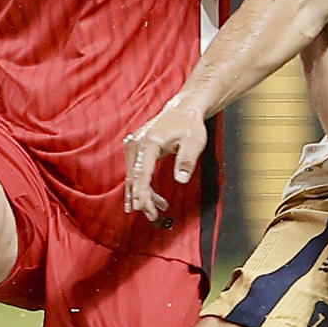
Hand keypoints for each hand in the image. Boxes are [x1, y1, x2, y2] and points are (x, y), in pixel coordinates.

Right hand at [124, 96, 208, 221]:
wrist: (182, 110)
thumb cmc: (189, 125)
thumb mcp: (194, 142)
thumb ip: (186, 160)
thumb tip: (181, 179)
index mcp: (150, 142)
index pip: (142, 174)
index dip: (143, 194)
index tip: (149, 209)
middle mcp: (137, 143)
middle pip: (134, 178)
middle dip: (142, 199)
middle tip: (152, 216)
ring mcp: (133, 145)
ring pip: (132, 177)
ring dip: (142, 194)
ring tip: (155, 211)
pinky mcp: (135, 148)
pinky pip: (134, 171)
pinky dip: (140, 185)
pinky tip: (149, 198)